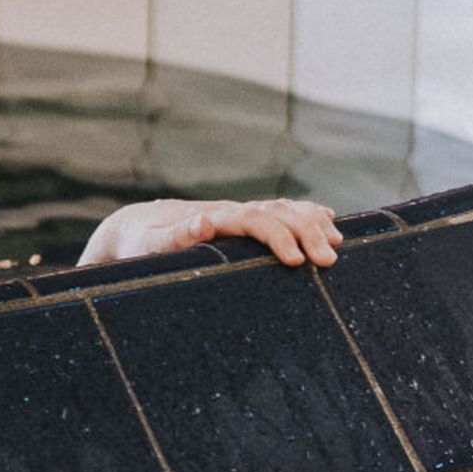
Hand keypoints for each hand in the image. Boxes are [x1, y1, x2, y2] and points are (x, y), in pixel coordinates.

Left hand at [79, 196, 343, 270]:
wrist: (136, 228)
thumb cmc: (140, 244)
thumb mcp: (148, 245)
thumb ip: (174, 236)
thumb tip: (203, 223)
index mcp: (213, 217)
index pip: (254, 220)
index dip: (277, 237)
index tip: (295, 261)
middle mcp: (231, 211)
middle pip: (278, 213)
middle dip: (306, 233)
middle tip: (328, 260)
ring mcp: (239, 214)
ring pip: (285, 210)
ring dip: (312, 223)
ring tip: (336, 243)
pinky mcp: (243, 223)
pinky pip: (282, 213)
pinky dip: (306, 214)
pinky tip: (328, 220)